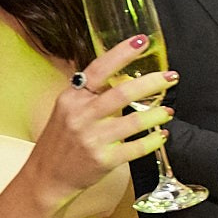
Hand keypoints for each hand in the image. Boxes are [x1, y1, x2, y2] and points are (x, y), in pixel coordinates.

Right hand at [30, 35, 173, 200]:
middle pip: (122, 93)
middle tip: (171, 77)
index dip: (122, 53)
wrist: (47, 176)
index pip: (99, 69)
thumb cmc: (61, 140)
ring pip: (133, 122)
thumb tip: (121, 74)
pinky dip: (152, 141)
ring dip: (156, 114)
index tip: (142, 41)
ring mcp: (92, 139)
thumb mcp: (67, 110)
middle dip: (151, 83)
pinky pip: (135, 148)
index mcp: (72, 97)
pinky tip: (162, 135)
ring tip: (168, 110)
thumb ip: (90, 93)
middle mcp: (80, 115)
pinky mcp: (103, 160)